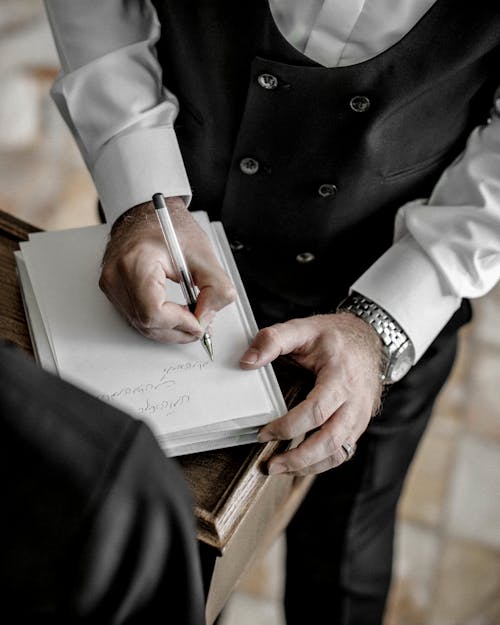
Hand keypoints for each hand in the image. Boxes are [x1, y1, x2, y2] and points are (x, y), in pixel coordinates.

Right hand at [99, 197, 235, 342]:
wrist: (146, 213)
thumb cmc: (170, 227)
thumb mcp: (203, 254)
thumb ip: (216, 288)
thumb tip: (208, 317)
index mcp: (137, 262)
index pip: (153, 312)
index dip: (180, 323)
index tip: (199, 321)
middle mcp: (117, 276)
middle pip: (147, 324)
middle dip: (179, 330)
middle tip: (201, 323)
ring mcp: (111, 285)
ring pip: (141, 326)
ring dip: (170, 329)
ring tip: (191, 317)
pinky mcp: (113, 290)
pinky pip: (136, 318)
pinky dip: (159, 322)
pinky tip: (176, 314)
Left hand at [240, 313, 383, 474]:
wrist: (369, 338)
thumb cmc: (334, 336)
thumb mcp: (303, 328)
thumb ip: (273, 340)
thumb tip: (246, 362)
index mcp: (340, 377)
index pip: (316, 410)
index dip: (288, 426)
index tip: (263, 433)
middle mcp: (355, 401)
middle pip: (330, 440)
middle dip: (299, 458)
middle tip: (270, 465)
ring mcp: (360, 416)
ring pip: (338, 452)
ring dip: (309, 466)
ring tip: (280, 468)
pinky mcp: (357, 425)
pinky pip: (342, 452)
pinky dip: (320, 463)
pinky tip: (298, 464)